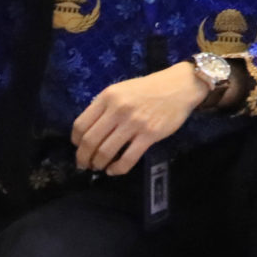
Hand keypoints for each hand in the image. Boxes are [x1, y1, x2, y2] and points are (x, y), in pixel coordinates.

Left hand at [72, 63, 214, 174]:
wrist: (180, 86)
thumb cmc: (149, 88)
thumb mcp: (122, 89)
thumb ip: (105, 106)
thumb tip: (89, 131)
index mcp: (108, 96)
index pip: (80, 124)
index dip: (75, 141)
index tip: (78, 147)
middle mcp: (118, 109)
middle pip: (89, 141)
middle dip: (83, 157)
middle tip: (84, 164)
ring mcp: (134, 123)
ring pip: (105, 152)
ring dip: (98, 164)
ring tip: (99, 167)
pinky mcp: (150, 135)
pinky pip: (127, 159)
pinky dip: (117, 169)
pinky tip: (114, 170)